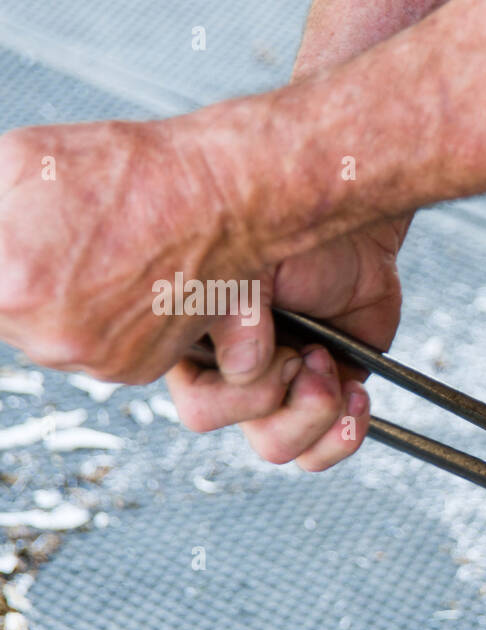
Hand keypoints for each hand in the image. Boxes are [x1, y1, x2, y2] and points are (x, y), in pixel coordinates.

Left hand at [0, 119, 272, 383]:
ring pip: (47, 337)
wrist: (221, 199)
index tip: (19, 244)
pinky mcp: (133, 368)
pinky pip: (94, 352)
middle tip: (57, 245)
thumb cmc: (138, 175)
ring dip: (59, 305)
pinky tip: (121, 283)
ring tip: (97, 259)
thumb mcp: (18, 161)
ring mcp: (97, 358)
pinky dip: (101, 322)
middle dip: (21, 281)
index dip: (4, 259)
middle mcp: (52, 335)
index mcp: (11, 286)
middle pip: (6, 316)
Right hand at [166, 218, 407, 470]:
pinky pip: (318, 455)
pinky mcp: (321, 404)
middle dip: (269, 388)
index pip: (185, 397)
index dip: (232, 381)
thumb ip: (229, 310)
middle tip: (303, 350)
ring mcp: (272, 393)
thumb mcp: (246, 263)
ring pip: (274, 447)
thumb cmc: (290, 238)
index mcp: (183, 343)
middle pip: (220, 424)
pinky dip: (341, 434)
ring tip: (327, 362)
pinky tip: (355, 393)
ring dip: (311, 410)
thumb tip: (243, 367)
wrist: (352, 234)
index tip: (263, 333)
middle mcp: (220, 375)